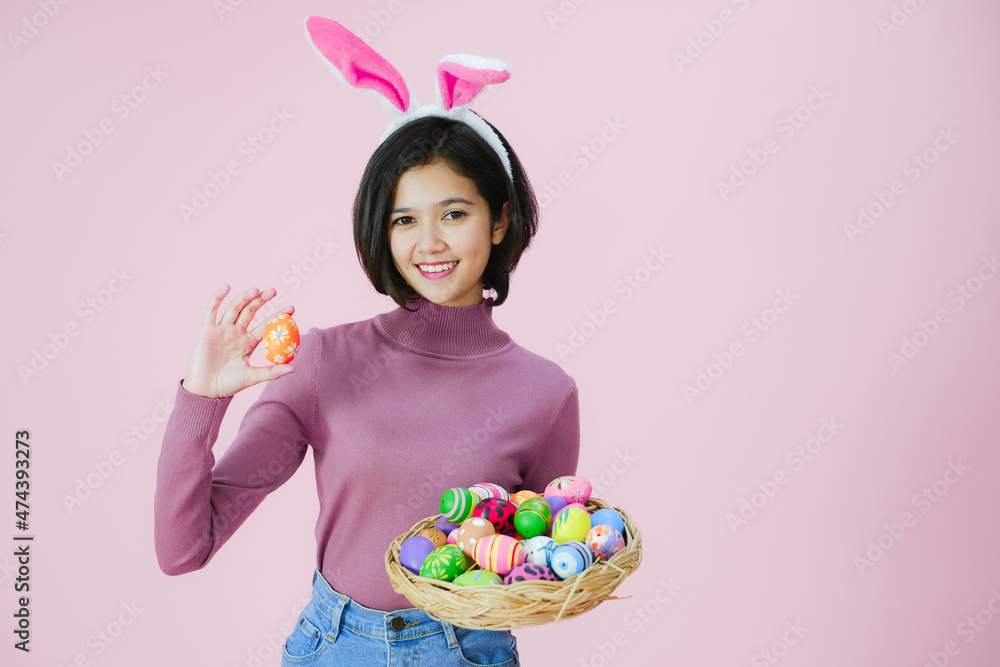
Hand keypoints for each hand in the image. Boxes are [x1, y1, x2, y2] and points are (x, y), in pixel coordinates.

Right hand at [181, 285, 295, 397]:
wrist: (205, 390)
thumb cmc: (228, 385)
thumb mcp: (252, 377)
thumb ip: (271, 371)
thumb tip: (293, 368)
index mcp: (248, 343)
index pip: (265, 325)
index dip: (277, 316)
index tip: (291, 308)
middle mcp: (236, 333)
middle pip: (250, 312)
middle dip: (262, 300)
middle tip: (274, 291)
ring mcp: (222, 330)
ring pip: (234, 309)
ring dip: (244, 298)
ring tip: (256, 290)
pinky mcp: (207, 330)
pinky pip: (212, 311)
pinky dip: (218, 298)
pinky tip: (226, 287)